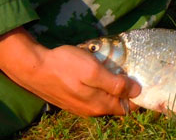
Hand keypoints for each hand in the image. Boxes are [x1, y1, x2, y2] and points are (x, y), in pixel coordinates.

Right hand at [0, 27, 140, 115]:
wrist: (33, 67)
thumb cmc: (65, 65)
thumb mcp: (93, 71)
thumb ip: (115, 84)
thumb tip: (137, 91)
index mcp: (99, 104)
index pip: (127, 107)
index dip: (137, 95)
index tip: (142, 78)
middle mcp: (91, 110)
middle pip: (116, 104)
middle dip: (126, 92)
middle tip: (131, 71)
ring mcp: (79, 106)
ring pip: (104, 100)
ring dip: (113, 88)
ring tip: (117, 70)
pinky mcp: (71, 99)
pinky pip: (92, 96)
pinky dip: (100, 87)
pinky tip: (98, 74)